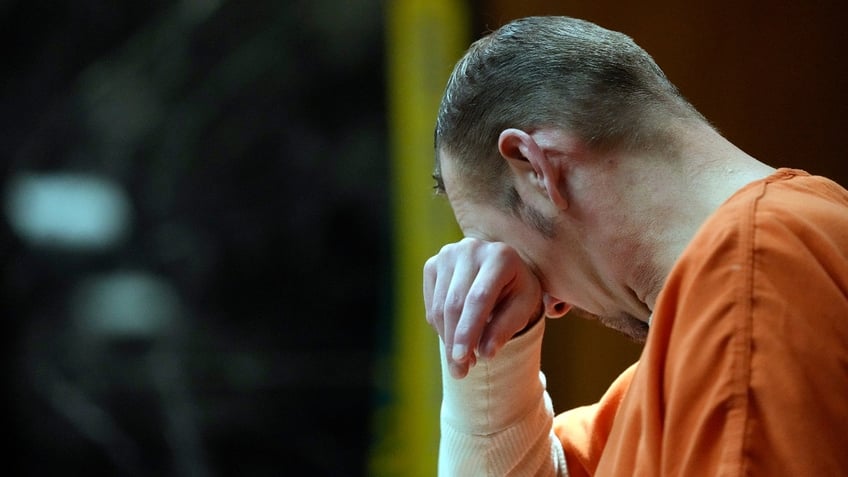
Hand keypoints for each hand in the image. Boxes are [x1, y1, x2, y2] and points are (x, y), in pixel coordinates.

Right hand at [423, 237, 543, 378]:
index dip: (468, 331)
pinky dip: (440, 326)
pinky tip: (455, 335)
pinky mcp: (434, 263)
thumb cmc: (517, 290)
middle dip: (455, 341)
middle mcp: (471, 249)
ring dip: (447, 338)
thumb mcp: (523, 307)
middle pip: (454, 303)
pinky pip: (431, 303)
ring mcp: (448, 254)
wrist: (503, 270)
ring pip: (439, 306)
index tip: (463, 360)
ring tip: (461, 360)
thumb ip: (506, 328)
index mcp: (500, 256)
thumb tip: (486, 353)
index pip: (478, 298)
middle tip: (460, 372)